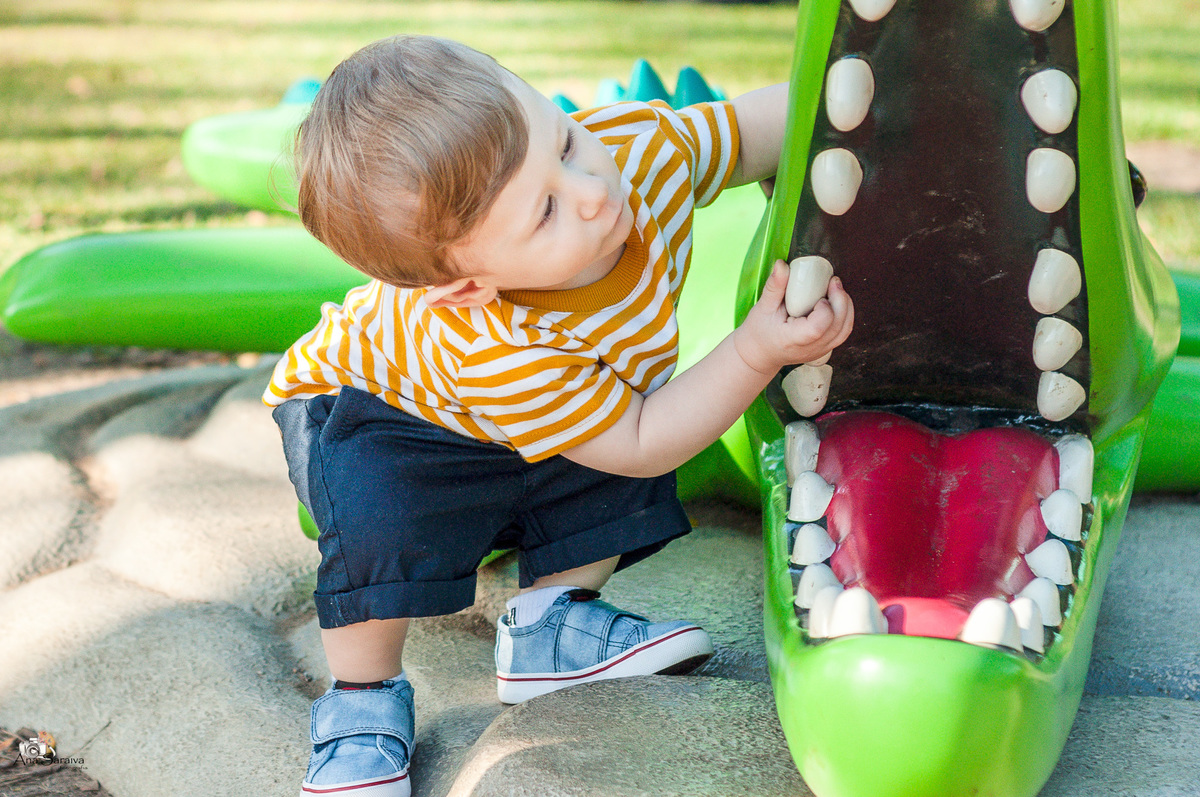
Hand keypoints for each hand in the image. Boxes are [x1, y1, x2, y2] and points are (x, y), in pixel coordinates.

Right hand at [732, 259, 853, 374]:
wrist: (760, 354)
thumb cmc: (759, 332)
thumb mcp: (763, 308)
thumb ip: (775, 286)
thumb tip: (781, 264)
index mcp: (792, 339)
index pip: (818, 328)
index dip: (825, 309)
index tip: (818, 296)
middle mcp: (810, 349)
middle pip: (838, 327)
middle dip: (841, 301)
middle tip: (833, 282)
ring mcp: (820, 351)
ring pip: (845, 330)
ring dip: (846, 307)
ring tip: (836, 290)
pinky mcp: (825, 348)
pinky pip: (843, 332)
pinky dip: (845, 315)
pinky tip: (836, 302)